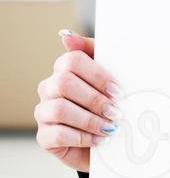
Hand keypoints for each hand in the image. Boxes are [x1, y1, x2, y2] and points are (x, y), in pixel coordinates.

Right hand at [34, 30, 122, 172]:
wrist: (108, 143)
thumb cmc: (108, 104)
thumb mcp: (109, 76)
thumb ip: (93, 51)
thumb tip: (65, 34)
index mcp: (64, 69)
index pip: (73, 60)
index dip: (97, 75)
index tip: (118, 90)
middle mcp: (49, 87)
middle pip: (64, 83)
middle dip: (94, 98)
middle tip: (116, 111)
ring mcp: (44, 112)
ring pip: (59, 108)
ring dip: (90, 120)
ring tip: (110, 128)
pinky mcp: (44, 137)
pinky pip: (57, 134)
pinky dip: (82, 137)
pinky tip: (99, 140)